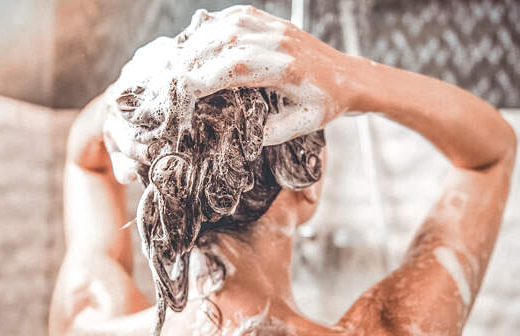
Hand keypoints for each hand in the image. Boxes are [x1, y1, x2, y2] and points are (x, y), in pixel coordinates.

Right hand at [102, 6, 356, 183]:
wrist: (349, 76)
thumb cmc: (326, 103)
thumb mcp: (302, 126)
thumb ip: (269, 132)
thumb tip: (235, 134)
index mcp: (286, 68)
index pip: (235, 67)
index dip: (203, 77)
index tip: (182, 93)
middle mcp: (279, 42)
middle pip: (224, 42)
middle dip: (192, 60)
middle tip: (170, 79)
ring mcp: (275, 27)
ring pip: (226, 26)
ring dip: (198, 42)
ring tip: (177, 61)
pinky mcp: (271, 21)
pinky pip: (235, 16)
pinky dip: (212, 27)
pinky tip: (197, 40)